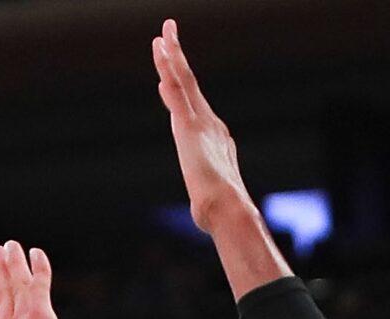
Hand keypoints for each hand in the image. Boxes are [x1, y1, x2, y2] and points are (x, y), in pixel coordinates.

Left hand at [153, 20, 256, 236]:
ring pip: (182, 81)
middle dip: (177, 56)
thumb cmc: (219, 212)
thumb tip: (202, 214)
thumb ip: (204, 196)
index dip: (180, 82)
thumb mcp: (208, 198)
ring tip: (162, 35)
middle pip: (188, 83)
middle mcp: (209, 124)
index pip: (192, 103)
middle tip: (167, 32)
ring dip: (171, 56)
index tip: (169, 66)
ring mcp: (200, 123)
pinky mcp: (189, 127)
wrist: (228, 210)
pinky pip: (176, 92)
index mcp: (214, 137)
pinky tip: (161, 55)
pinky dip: (169, 71)